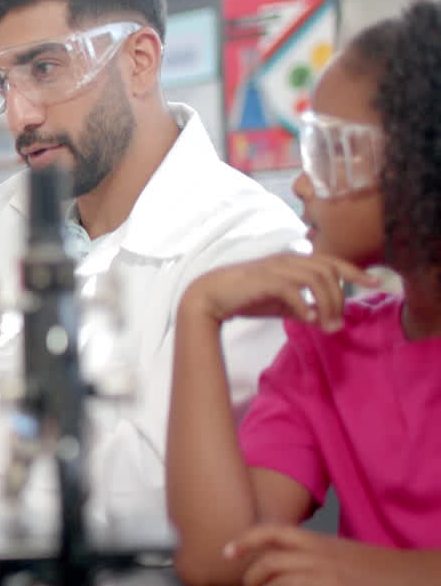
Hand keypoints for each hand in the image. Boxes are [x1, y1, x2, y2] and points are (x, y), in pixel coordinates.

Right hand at [182, 253, 378, 332]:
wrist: (209, 296)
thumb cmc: (244, 298)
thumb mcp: (280, 304)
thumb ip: (302, 307)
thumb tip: (324, 320)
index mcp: (293, 261)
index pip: (332, 261)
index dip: (356, 271)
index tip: (376, 283)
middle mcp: (288, 260)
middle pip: (329, 271)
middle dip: (340, 298)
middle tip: (337, 324)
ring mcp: (276, 269)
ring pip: (316, 279)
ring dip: (327, 304)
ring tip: (325, 326)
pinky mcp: (264, 281)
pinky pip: (294, 291)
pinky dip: (305, 306)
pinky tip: (308, 321)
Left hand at [227, 524, 434, 585]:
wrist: (411, 577)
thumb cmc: (375, 566)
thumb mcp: (338, 550)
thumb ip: (310, 552)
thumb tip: (281, 563)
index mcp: (317, 541)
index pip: (272, 532)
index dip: (245, 540)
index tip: (227, 553)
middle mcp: (319, 556)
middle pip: (269, 563)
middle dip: (250, 580)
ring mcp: (329, 579)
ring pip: (280, 585)